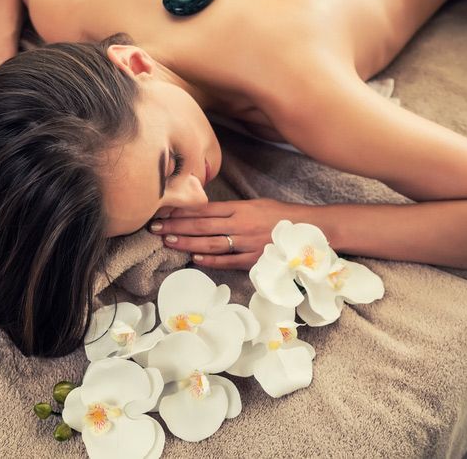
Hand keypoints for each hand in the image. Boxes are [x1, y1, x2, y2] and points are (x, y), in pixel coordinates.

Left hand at [149, 198, 298, 269]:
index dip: (181, 211)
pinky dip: (210, 261)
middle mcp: (241, 224)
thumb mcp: (257, 205)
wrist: (312, 230)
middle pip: (201, 226)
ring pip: (210, 244)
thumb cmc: (283, 216)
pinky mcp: (255, 261)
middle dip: (176, 227)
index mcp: (241, 208)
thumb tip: (205, 213)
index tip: (162, 211)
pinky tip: (194, 259)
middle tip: (154, 228)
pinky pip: (228, 261)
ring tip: (167, 242)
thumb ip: (232, 209)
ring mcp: (247, 244)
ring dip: (187, 244)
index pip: (204, 209)